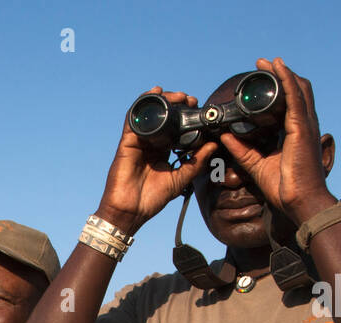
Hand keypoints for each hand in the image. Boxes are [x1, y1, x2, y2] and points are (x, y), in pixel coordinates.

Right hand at [97, 88, 217, 233]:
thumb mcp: (180, 179)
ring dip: (164, 101)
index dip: (187, 118)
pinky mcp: (128, 142)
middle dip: (178, 105)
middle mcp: (151, 145)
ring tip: (178, 96)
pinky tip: (155, 93)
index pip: (176, 129)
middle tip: (191, 101)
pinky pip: (134, 118)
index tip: (200, 111)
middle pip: (164, 118)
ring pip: (151, 114)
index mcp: (163, 152)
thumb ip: (196, 162)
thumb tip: (213, 145)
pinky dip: (144, 104)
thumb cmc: (151, 199)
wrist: (130, 211)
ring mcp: (139, 142)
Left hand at [217, 57, 335, 224]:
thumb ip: (242, 150)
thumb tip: (224, 137)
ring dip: (282, 72)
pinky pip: (295, 97)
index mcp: (295, 132)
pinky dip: (287, 79)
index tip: (262, 77)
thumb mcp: (256, 164)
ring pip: (297, 88)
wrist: (298, 201)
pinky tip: (278, 68)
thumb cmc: (284, 187)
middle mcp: (303, 125)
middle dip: (280, 75)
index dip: (278, 87)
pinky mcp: (302, 127)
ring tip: (267, 62)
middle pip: (295, 90)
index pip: (289, 102)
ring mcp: (305, 125)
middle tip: (262, 65)